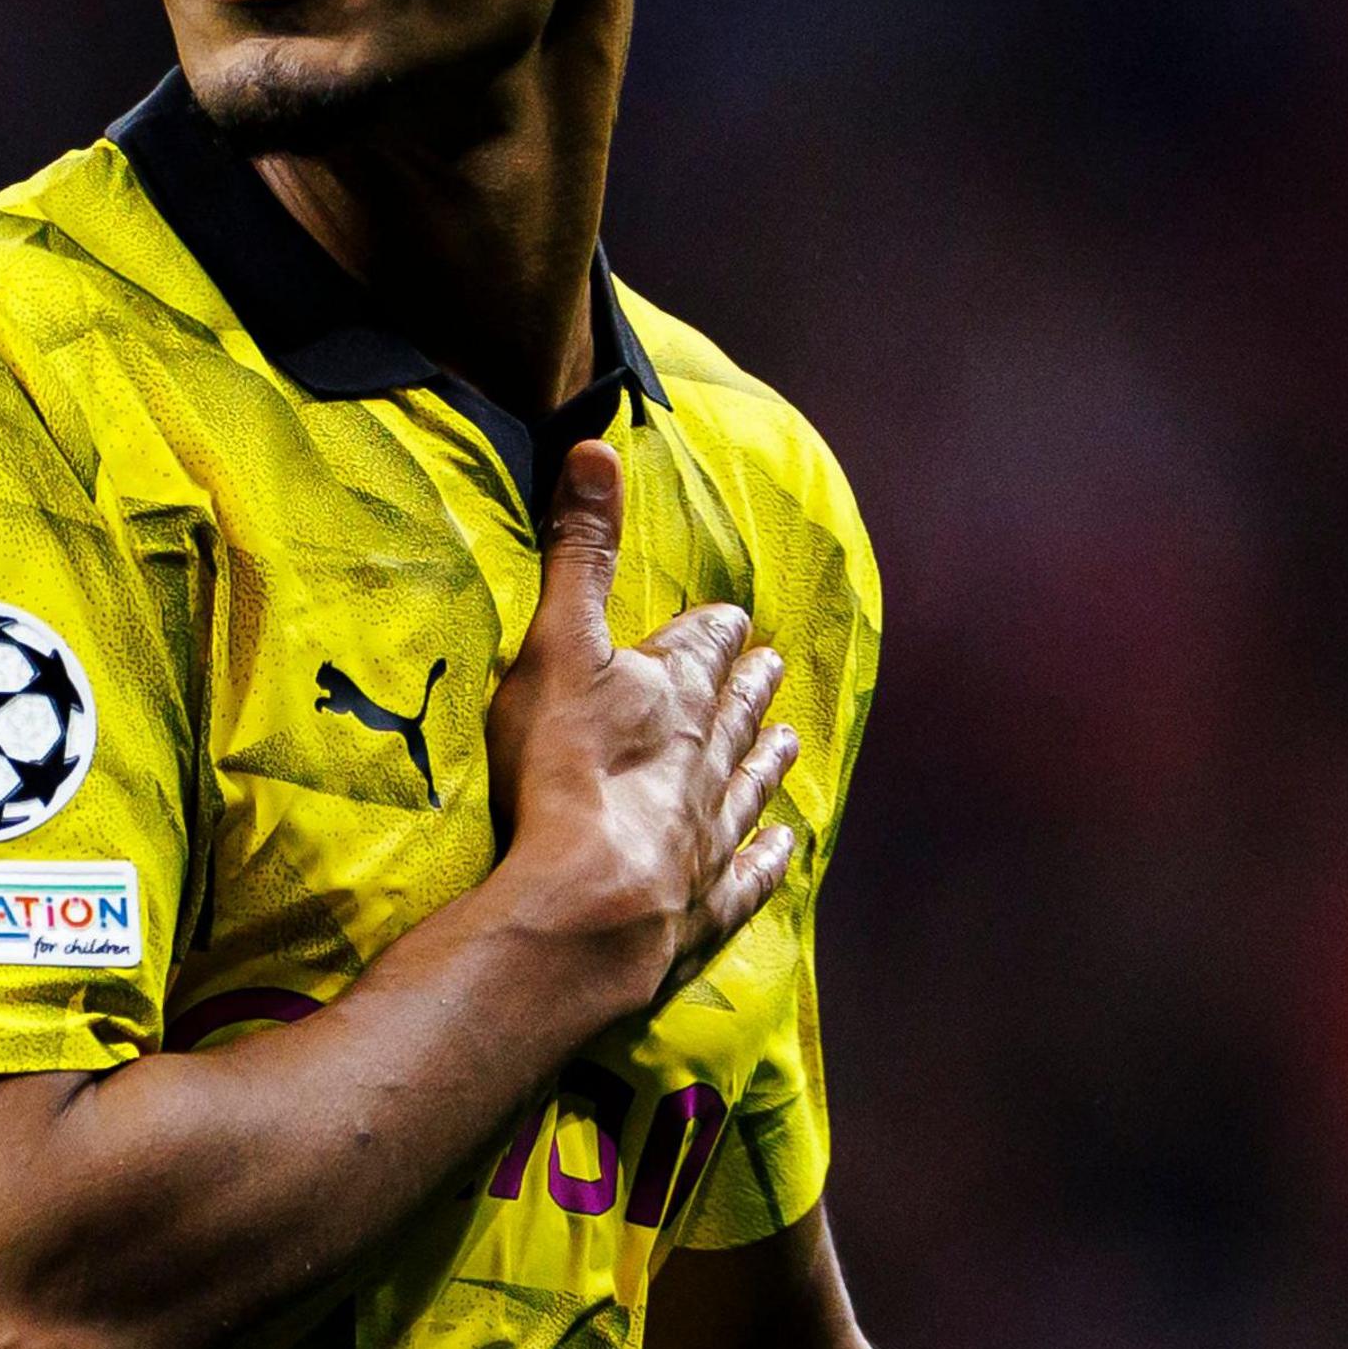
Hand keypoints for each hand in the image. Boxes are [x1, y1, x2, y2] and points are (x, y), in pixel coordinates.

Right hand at [482, 438, 799, 1007]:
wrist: (588, 903)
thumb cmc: (567, 769)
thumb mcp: (559, 642)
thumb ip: (581, 550)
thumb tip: (599, 445)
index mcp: (676, 690)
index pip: (707, 645)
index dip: (717, 629)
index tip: (734, 618)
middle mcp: (710, 756)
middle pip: (737, 711)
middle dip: (752, 685)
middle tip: (774, 667)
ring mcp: (714, 832)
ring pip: (752, 783)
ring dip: (767, 759)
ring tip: (787, 741)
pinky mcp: (708, 901)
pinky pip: (749, 874)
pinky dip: (770, 857)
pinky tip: (788, 845)